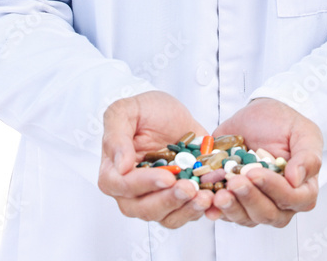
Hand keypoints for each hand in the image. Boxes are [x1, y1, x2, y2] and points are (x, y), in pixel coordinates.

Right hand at [98, 91, 215, 227]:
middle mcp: (133, 190)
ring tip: (204, 196)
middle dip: (169, 200)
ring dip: (186, 210)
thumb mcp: (125, 111)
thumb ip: (116, 135)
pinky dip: (199, 209)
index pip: (122, 185)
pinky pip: (186, 213)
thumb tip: (120, 166)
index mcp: (114, 170)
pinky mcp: (179, 199)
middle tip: (189, 188)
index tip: (166, 177)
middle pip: (144, 208)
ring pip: (167, 217)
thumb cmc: (145, 110)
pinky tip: (212, 198)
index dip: (144, 184)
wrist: (174, 114)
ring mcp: (157, 197)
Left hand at [206, 97, 322, 226]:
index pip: (292, 199)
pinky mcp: (236, 199)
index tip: (255, 173)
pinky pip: (227, 212)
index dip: (273, 189)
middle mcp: (281, 202)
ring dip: (232, 208)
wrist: (261, 115)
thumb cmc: (286, 123)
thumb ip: (307, 157)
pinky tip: (208, 200)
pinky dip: (216, 209)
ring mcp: (257, 203)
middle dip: (249, 198)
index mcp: (302, 189)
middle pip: (268, 213)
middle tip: (234, 181)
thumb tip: (296, 179)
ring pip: (247, 218)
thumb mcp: (304, 132)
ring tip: (219, 193)